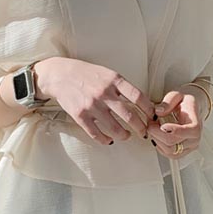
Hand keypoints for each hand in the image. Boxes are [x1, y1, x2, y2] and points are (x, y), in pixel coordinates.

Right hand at [34, 57, 155, 144]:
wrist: (59, 75)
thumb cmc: (86, 74)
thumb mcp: (107, 73)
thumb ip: (122, 86)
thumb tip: (140, 102)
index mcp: (114, 80)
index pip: (138, 97)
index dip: (149, 109)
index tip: (152, 116)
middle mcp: (104, 93)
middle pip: (129, 116)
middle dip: (140, 128)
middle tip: (144, 132)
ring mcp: (92, 105)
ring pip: (114, 128)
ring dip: (124, 136)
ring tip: (127, 136)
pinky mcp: (80, 116)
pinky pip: (96, 134)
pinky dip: (105, 139)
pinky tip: (109, 140)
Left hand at [147, 85, 205, 157]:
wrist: (190, 111)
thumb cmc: (185, 104)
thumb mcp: (178, 96)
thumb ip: (169, 101)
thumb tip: (159, 111)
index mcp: (196, 125)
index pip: (189, 132)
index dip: (175, 130)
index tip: (163, 126)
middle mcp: (194, 139)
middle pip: (174, 143)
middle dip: (158, 133)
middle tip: (150, 123)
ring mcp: (188, 148)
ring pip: (169, 151)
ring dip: (157, 140)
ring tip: (153, 129)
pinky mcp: (181, 153)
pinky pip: (167, 154)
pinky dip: (159, 146)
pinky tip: (157, 136)